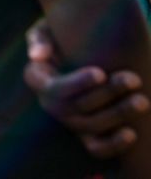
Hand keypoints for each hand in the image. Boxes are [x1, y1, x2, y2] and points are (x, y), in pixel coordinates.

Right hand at [25, 22, 148, 158]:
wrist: (81, 51)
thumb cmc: (62, 36)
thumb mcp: (47, 30)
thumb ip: (40, 38)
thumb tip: (38, 56)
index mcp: (37, 79)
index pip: (55, 89)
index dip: (78, 84)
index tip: (101, 73)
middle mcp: (50, 104)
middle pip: (77, 108)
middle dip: (108, 95)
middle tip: (133, 79)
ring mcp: (69, 121)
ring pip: (91, 127)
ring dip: (118, 115)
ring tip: (142, 100)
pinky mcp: (87, 133)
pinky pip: (96, 148)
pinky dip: (113, 145)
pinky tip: (132, 133)